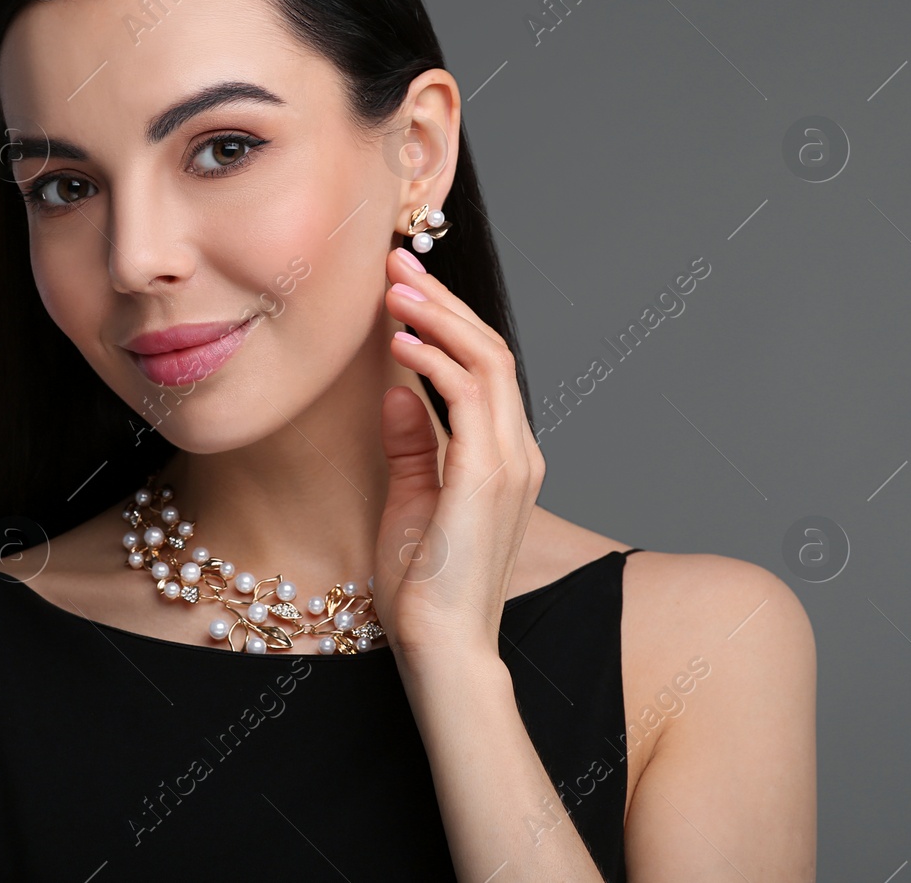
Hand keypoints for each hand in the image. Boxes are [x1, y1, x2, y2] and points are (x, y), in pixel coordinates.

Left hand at [372, 246, 545, 662]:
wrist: (441, 647)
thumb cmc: (424, 587)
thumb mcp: (408, 498)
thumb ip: (410, 442)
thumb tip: (395, 387)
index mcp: (504, 457)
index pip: (483, 367)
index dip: (444, 319)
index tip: (400, 284)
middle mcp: (518, 452)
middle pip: (490, 349)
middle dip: (441, 300)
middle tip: (395, 262)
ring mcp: (511, 463)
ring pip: (487, 360)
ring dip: (437, 317)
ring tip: (391, 286)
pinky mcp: (489, 476)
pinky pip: (471, 396)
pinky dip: (434, 360)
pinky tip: (397, 342)